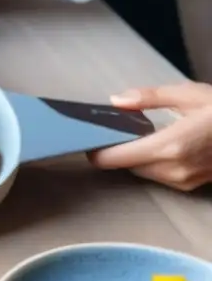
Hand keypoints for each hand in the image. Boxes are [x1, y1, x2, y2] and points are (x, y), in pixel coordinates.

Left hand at [89, 81, 211, 191]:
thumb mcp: (188, 94)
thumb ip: (150, 97)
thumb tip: (116, 101)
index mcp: (169, 146)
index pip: (116, 158)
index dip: (97, 151)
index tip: (89, 138)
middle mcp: (173, 169)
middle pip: (126, 164)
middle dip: (118, 150)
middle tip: (115, 130)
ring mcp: (183, 180)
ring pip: (142, 172)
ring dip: (135, 157)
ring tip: (139, 136)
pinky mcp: (190, 185)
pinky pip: (159, 176)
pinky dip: (153, 163)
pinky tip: (159, 147)